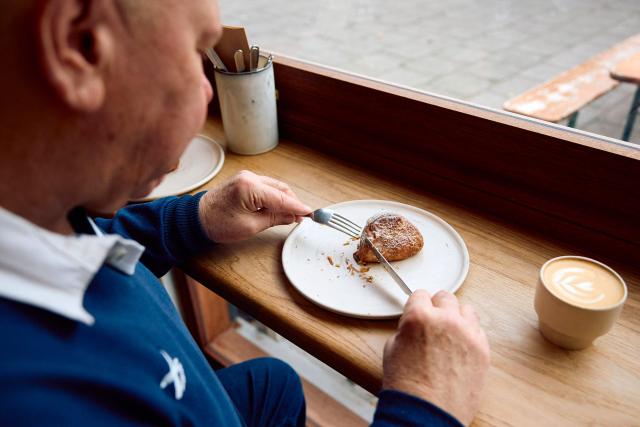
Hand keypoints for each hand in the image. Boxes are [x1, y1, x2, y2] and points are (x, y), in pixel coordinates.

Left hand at [198, 170, 310, 242]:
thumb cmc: (217, 223)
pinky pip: (266, 187)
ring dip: (284, 200)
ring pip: (274, 187)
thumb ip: (274, 218)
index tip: (310, 213)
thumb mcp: (250, 226)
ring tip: (290, 215)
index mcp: (249, 187)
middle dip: (292, 202)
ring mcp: (246, 177)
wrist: (196, 219)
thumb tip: (292, 216)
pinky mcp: (244, 181)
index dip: (297, 207)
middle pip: (281, 189)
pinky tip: (277, 208)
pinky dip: (274, 197)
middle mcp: (249, 177)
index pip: (281, 198)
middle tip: (301, 217)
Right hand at [382, 290, 489, 425]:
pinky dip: (470, 334)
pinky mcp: (483, 349)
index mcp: (419, 316)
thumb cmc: (407, 386)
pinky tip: (461, 347)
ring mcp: (468, 333)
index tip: (418, 310)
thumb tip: (414, 326)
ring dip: (456, 317)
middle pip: (445, 297)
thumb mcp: (392, 349)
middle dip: (437, 307)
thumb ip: (406, 329)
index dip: (417, 305)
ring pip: (466, 310)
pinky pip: (479, 330)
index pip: (420, 294)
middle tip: (433, 321)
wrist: (427, 413)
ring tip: (449, 333)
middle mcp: (446, 319)